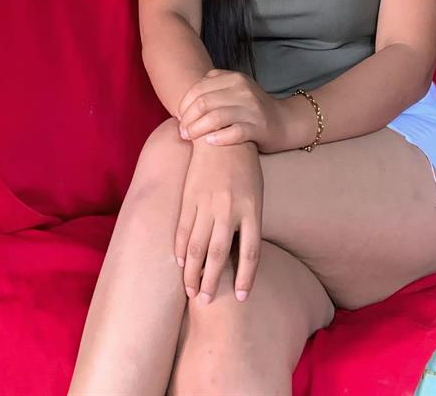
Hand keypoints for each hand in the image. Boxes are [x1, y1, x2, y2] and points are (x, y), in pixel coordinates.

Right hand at [175, 138, 262, 303]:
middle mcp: (229, 209)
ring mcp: (207, 203)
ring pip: (196, 246)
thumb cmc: (244, 168)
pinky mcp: (190, 197)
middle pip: (218, 254)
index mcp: (252, 209)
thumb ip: (248, 223)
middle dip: (211, 281)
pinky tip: (180, 262)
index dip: (245, 277)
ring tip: (191, 290)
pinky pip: (183, 228)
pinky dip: (180, 248)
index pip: (250, 253)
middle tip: (205, 300)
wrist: (222, 135)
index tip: (240, 296)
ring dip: (192, 272)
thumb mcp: (255, 194)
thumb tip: (238, 255)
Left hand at [177, 69, 288, 152]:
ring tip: (190, 138)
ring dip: (197, 130)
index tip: (179, 118)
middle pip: (203, 103)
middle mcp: (242, 89)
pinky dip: (219, 138)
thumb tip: (185, 100)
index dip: (184, 105)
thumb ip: (214, 87)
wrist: (285, 121)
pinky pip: (234, 132)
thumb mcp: (235, 90)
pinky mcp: (259, 127)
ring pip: (215, 117)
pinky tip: (210, 142)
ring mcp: (252, 108)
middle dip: (187, 119)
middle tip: (182, 132)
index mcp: (234, 78)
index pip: (198, 89)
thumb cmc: (252, 109)